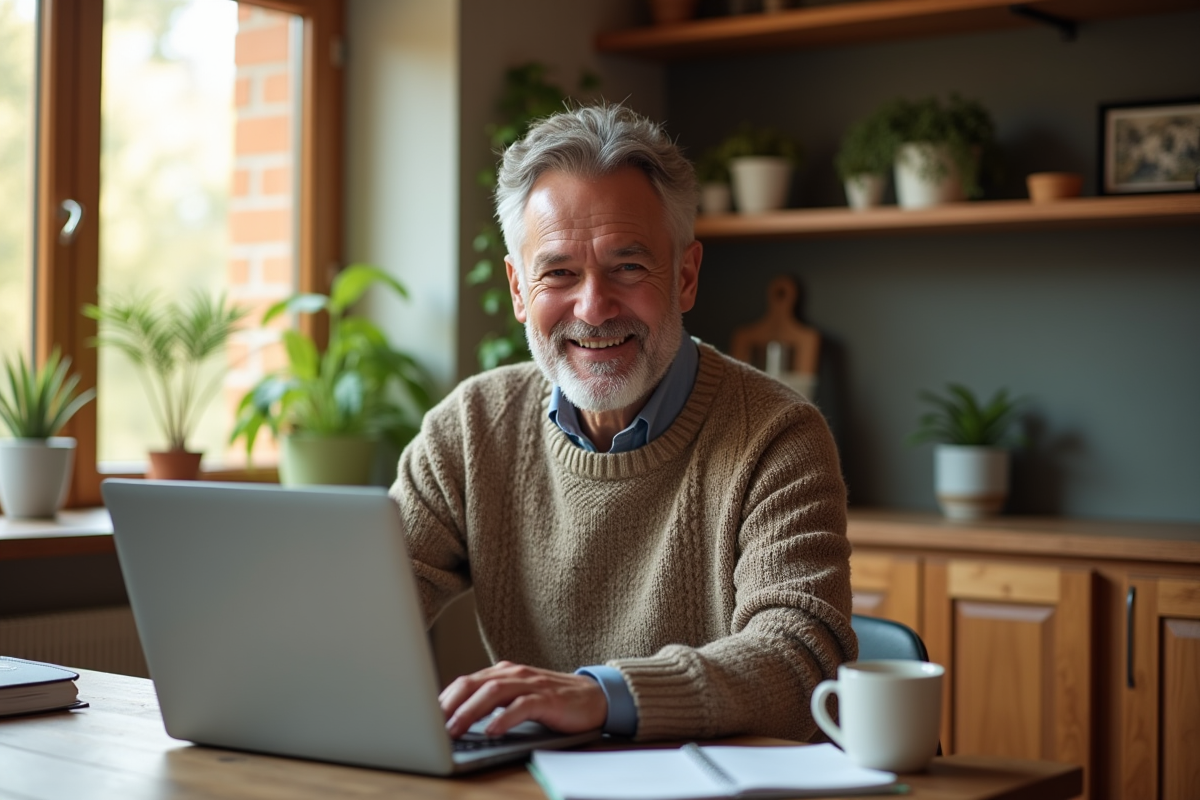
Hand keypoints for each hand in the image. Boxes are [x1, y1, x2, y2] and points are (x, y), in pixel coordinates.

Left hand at [439, 660, 606, 737]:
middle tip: (432, 725)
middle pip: (473, 684)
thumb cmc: (551, 701)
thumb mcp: (516, 698)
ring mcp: (531, 684)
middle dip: (450, 704)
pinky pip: (522, 706)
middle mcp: (513, 674)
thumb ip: (491, 703)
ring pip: (493, 693)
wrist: (593, 697)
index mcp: (502, 673)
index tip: (424, 718)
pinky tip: (492, 731)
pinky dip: (505, 718)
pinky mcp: (547, 699)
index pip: (465, 682)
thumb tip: (456, 720)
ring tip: (454, 729)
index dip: (443, 699)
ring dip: (470, 712)